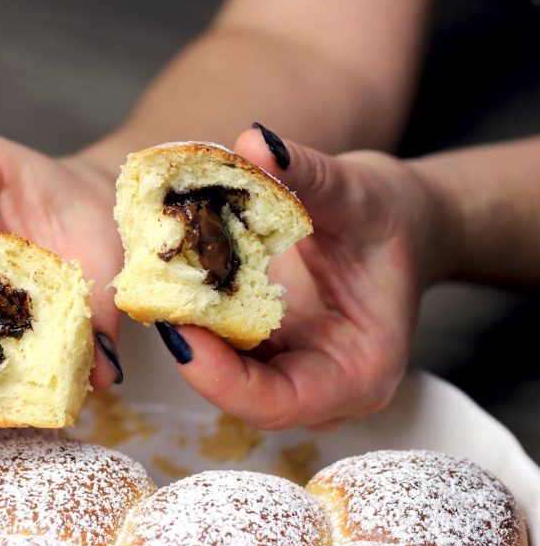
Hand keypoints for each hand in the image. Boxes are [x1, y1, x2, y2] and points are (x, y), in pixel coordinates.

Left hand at [156, 126, 445, 428]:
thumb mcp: (359, 190)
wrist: (399, 226)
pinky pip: (221, 346)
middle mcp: (323, 386)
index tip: (177, 332)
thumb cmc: (389, 217)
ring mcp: (291, 373)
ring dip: (185, 332)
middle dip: (192, 352)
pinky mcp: (266, 352)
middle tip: (147, 298)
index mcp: (360, 371)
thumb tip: (255, 142)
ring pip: (224, 373)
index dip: (220, 378)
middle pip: (242, 395)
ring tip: (149, 283)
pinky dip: (194, 315)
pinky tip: (168, 277)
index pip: (281, 402)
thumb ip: (309, 172)